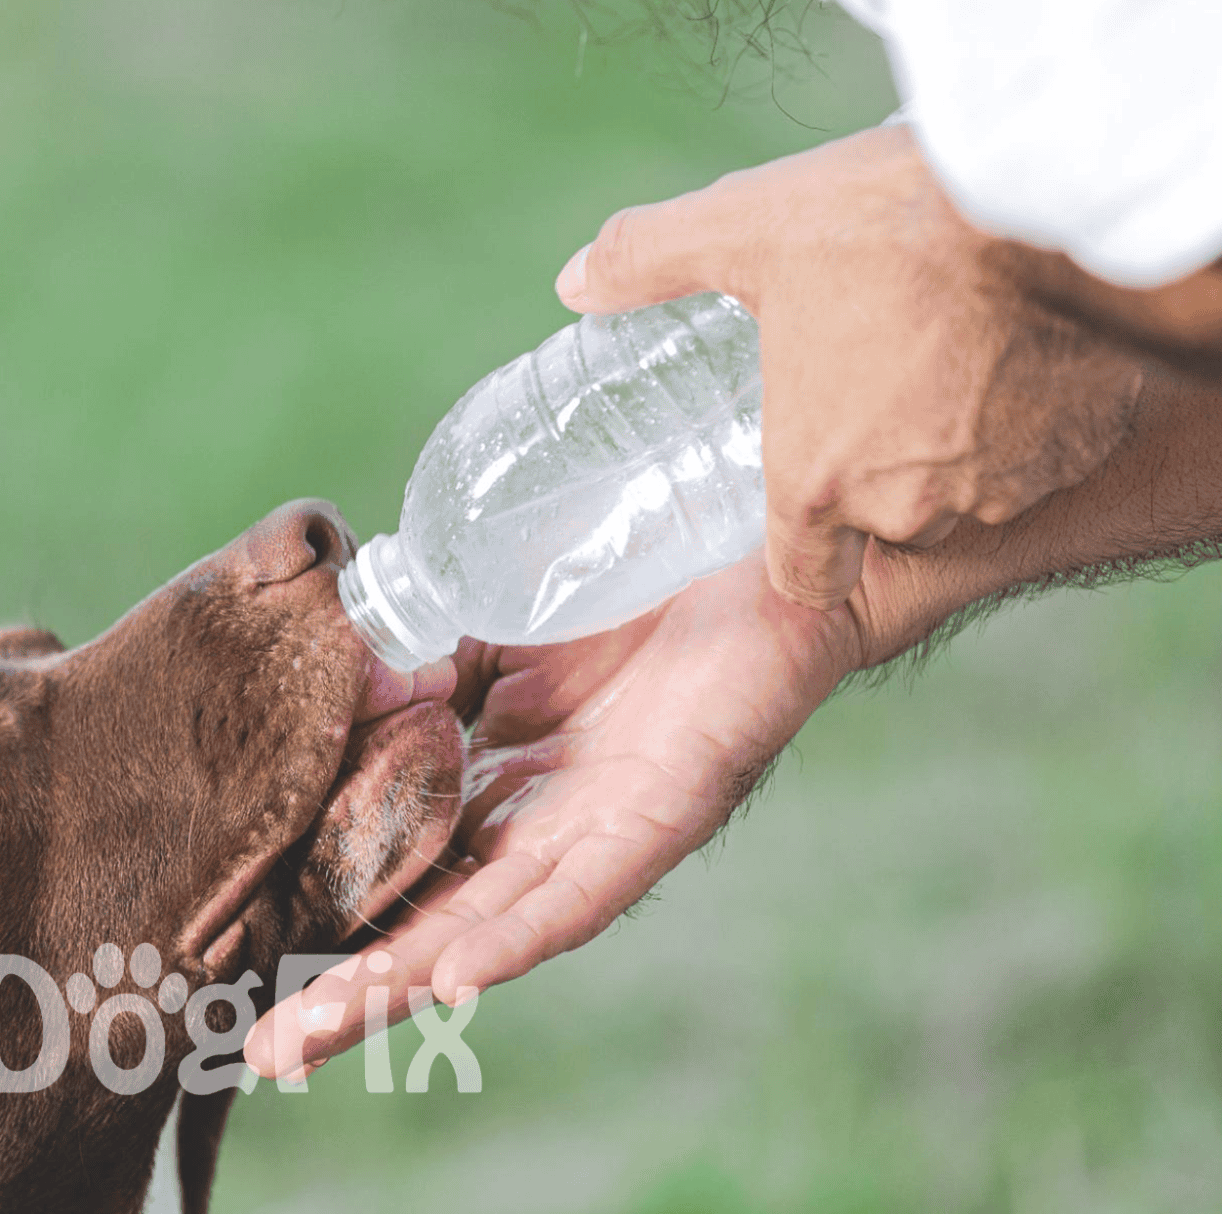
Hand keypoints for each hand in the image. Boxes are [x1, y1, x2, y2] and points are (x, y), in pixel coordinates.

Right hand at [244, 554, 861, 1078]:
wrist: (761, 541)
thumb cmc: (630, 579)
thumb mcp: (494, 614)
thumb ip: (421, 653)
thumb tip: (338, 684)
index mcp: (490, 783)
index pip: (390, 865)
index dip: (321, 911)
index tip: (238, 963)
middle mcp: (535, 827)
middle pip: (425, 923)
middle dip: (345, 989)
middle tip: (262, 1053)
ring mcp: (593, 832)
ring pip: (484, 930)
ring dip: (400, 986)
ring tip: (318, 1035)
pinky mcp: (658, 817)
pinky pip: (577, 894)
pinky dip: (514, 936)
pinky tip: (454, 979)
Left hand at [556, 124, 1143, 610]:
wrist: (1056, 205)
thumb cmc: (890, 229)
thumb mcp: (748, 229)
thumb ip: (650, 261)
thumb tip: (574, 282)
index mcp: (816, 482)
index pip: (803, 571)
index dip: (799, 534)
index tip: (803, 480)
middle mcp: (909, 507)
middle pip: (884, 521)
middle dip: (875, 466)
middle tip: (868, 385)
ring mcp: (1001, 484)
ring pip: (963, 487)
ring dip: (949, 440)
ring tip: (935, 356)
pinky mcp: (1076, 448)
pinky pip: (1041, 452)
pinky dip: (1023, 416)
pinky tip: (1007, 350)